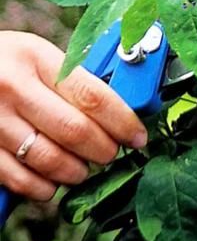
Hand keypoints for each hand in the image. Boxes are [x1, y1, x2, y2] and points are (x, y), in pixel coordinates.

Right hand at [0, 31, 146, 200]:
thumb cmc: (3, 61)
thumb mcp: (36, 54)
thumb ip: (71, 78)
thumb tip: (116, 108)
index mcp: (36, 57)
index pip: (93, 95)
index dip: (123, 121)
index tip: (138, 136)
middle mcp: (14, 87)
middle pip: (75, 131)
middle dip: (104, 149)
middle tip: (112, 153)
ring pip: (49, 159)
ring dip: (76, 171)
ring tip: (83, 168)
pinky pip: (19, 178)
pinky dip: (43, 186)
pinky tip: (52, 181)